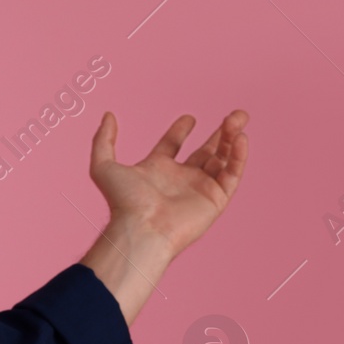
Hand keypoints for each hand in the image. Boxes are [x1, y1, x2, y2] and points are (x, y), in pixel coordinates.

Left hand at [88, 109, 249, 258]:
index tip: (189, 118)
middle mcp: (181, 179)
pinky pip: (232, 174)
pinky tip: (241, 137)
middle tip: (234, 115)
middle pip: (206, 151)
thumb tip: (108, 115)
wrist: (141, 228)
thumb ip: (103, 139)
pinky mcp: (216, 199)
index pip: (173, 145)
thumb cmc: (122, 201)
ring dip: (232, 138)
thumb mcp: (103, 166)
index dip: (180, 131)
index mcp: (157, 169)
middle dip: (221, 133)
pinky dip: (239, 156)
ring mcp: (200, 188)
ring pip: (223, 159)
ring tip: (238, 118)